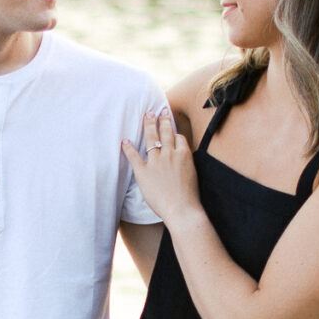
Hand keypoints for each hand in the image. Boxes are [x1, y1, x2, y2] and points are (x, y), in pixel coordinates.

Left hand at [118, 105, 201, 223]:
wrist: (182, 209)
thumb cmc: (190, 197)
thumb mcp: (193, 175)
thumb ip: (187, 164)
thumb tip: (183, 160)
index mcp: (184, 155)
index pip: (179, 137)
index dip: (174, 133)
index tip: (171, 130)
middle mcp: (170, 154)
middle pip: (165, 131)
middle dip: (162, 119)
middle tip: (158, 109)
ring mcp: (156, 162)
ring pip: (151, 138)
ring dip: (148, 125)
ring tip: (147, 115)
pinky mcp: (144, 172)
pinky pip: (134, 156)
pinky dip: (128, 148)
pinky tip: (124, 141)